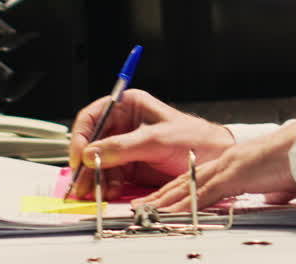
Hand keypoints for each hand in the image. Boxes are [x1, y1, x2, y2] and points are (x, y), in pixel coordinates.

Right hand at [67, 88, 234, 199]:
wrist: (215, 160)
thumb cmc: (194, 139)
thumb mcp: (157, 140)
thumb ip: (123, 146)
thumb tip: (91, 154)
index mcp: (129, 106)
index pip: (93, 116)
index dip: (82, 136)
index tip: (80, 156)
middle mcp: (123, 124)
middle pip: (91, 142)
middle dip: (85, 163)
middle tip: (81, 182)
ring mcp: (125, 146)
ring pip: (97, 162)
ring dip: (94, 177)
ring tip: (95, 191)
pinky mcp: (130, 166)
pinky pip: (109, 175)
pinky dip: (107, 184)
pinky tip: (112, 190)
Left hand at [133, 116, 295, 211]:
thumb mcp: (281, 179)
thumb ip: (272, 189)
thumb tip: (273, 197)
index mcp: (236, 161)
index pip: (200, 177)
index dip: (179, 188)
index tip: (162, 198)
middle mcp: (226, 161)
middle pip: (186, 180)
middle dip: (161, 194)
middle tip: (141, 205)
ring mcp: (228, 167)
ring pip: (188, 186)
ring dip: (165, 201)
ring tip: (145, 211)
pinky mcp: (233, 175)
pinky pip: (203, 194)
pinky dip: (184, 206)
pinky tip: (170, 213)